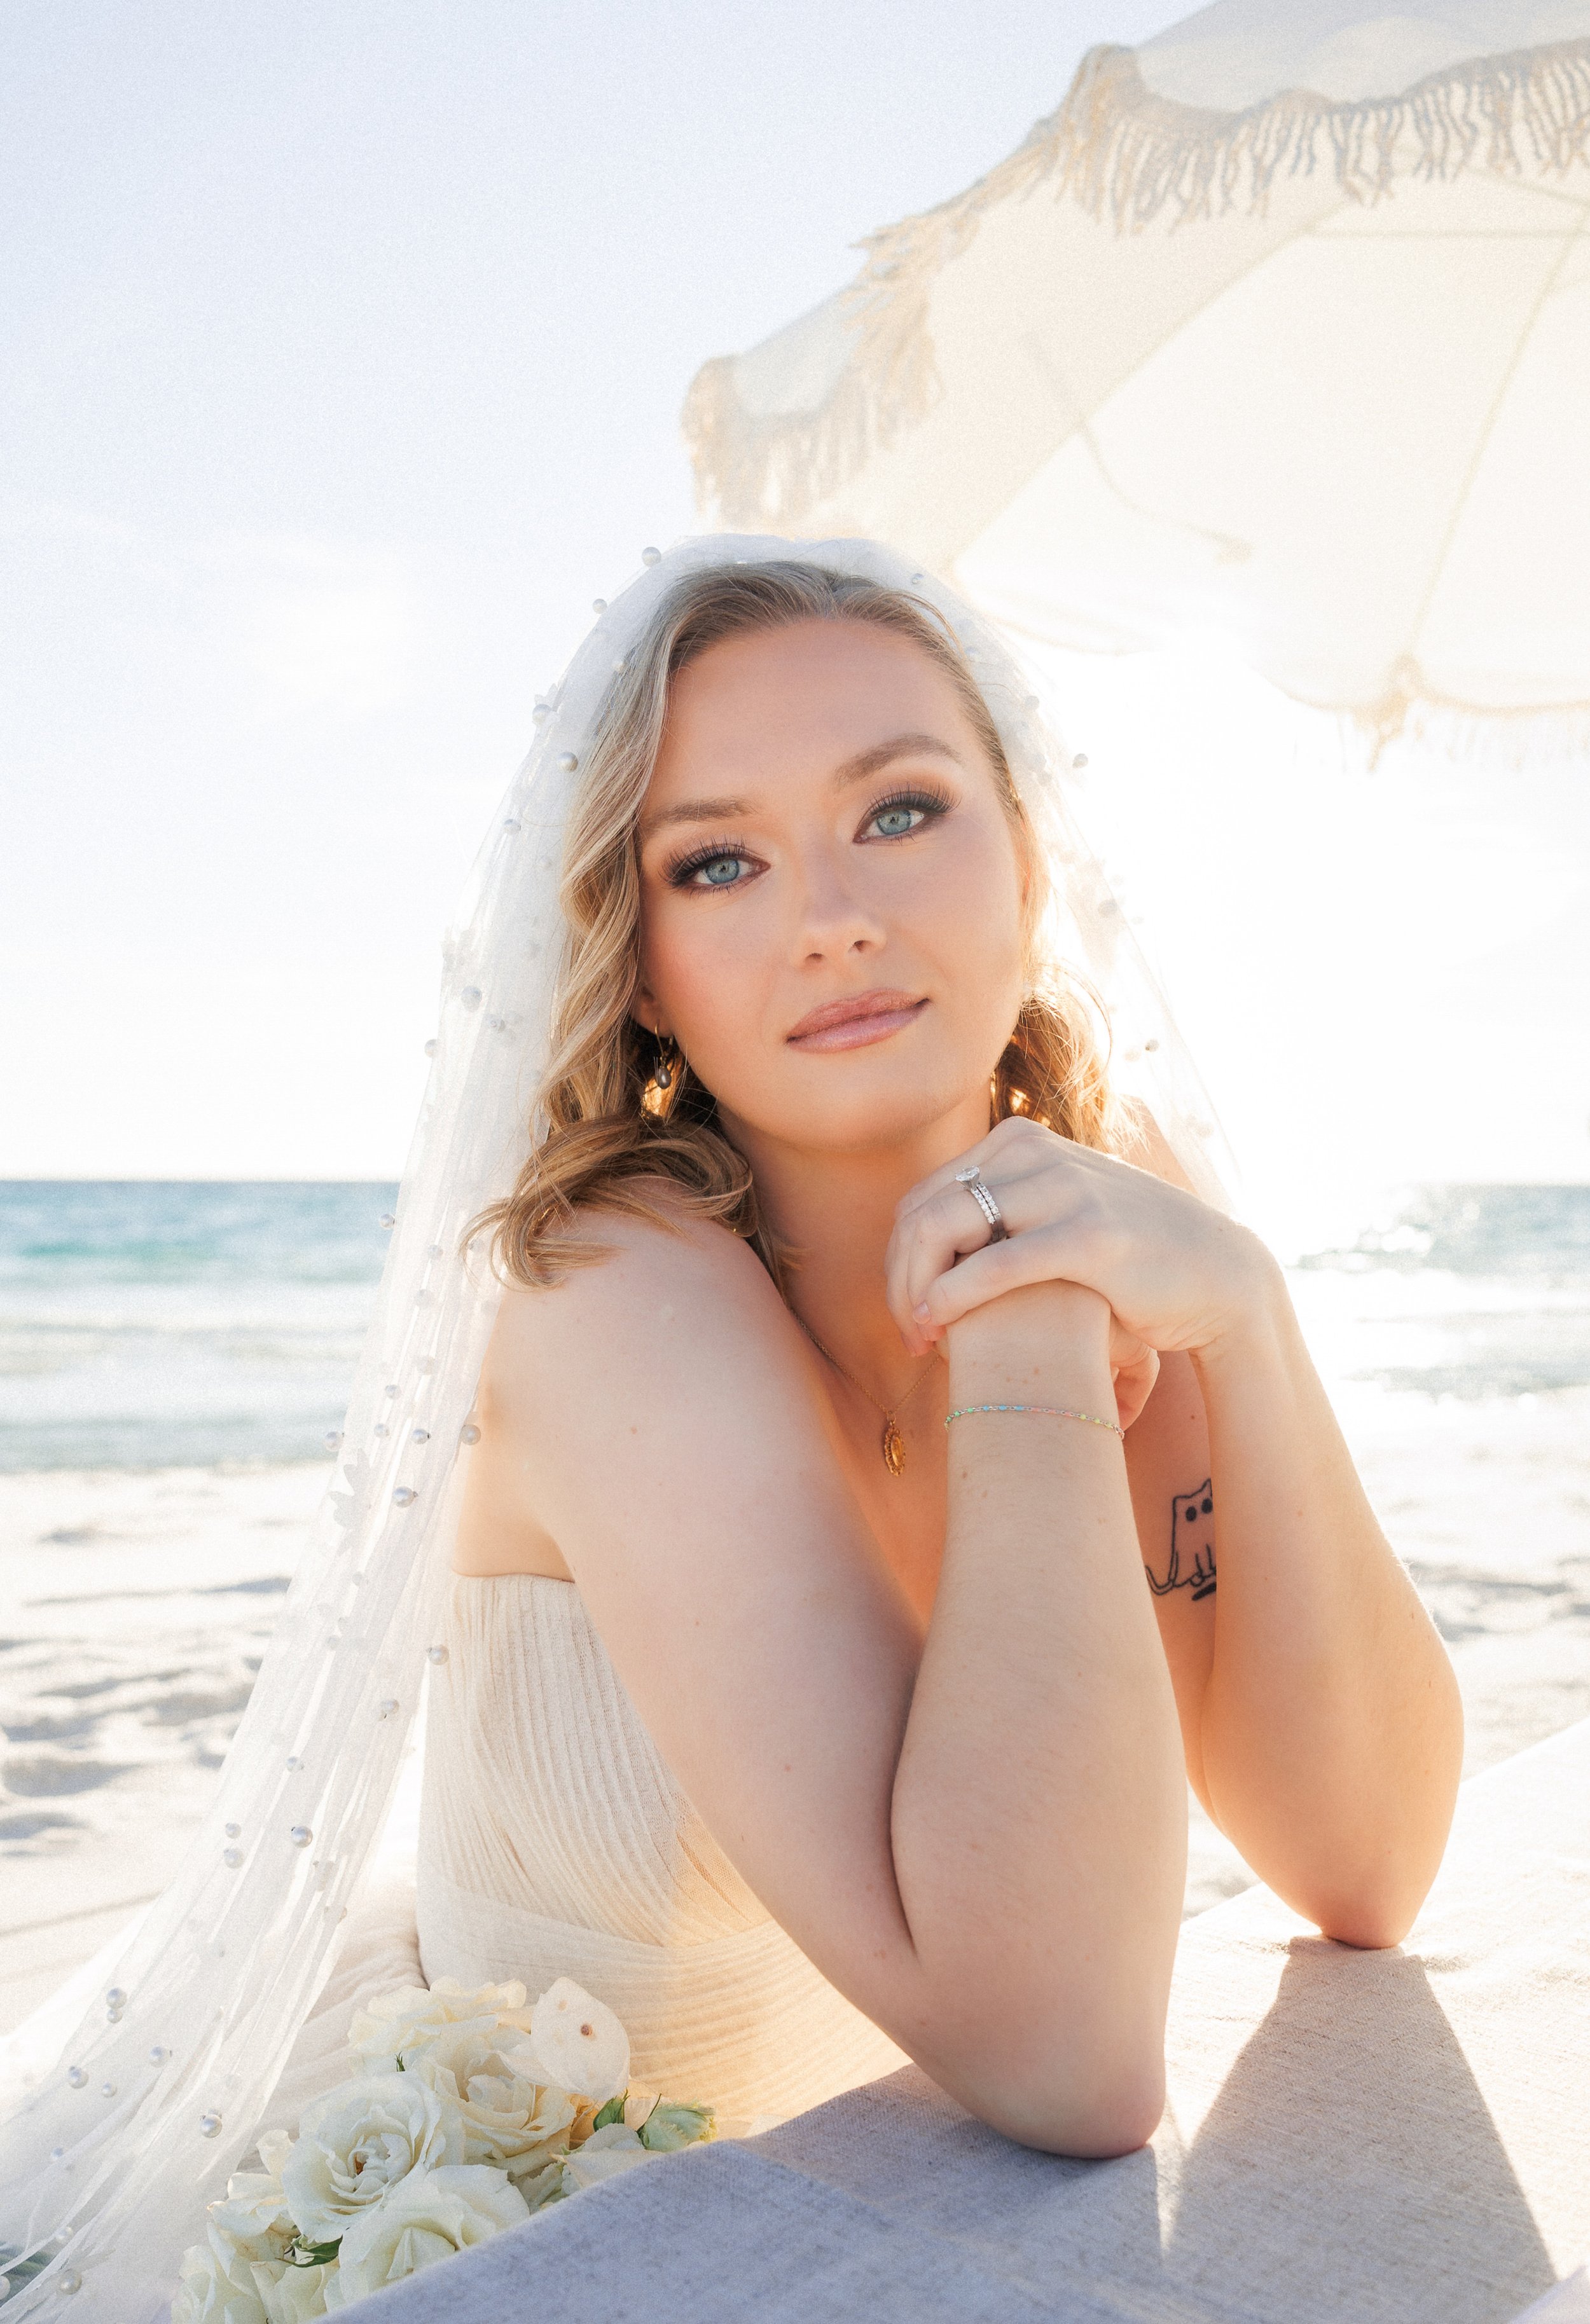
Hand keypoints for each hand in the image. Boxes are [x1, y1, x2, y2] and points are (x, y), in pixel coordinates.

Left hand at [886, 1117, 1266, 1362]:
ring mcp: (1062, 1188)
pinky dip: (950, 1298)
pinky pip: (993, 1264)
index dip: (898, 1260)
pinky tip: (937, 1328)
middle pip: (922, 1213)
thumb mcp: (1056, 1213)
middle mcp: (1034, 1152)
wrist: (1218, 1277)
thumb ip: (1002, 1211)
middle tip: (908, 1337)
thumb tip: (926, 1239)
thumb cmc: (1128, 1258)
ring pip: (943, 1231)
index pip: (922, 1197)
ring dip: (915, 1293)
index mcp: (1019, 1141)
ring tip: (921, 1341)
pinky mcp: (1088, 1235)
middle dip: (899, 1280)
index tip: (906, 1313)